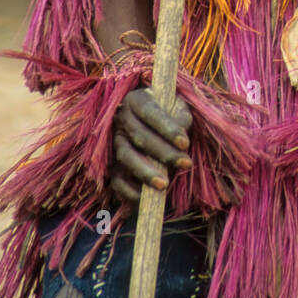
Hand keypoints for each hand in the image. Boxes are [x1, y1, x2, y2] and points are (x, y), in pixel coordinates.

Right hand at [109, 87, 192, 202]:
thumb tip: (181, 135)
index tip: (186, 143)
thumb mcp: (177, 107)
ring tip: (165, 185)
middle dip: (164, 152)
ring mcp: (114, 141)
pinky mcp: (111, 164)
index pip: (150, 112)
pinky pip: (116, 179)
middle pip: (140, 136)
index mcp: (136, 100)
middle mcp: (121, 119)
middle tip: (185, 164)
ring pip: (126, 157)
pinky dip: (129, 190)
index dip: (168, 128)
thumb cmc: (167, 113)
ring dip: (145, 172)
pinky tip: (145, 197)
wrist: (150, 123)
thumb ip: (181, 117)